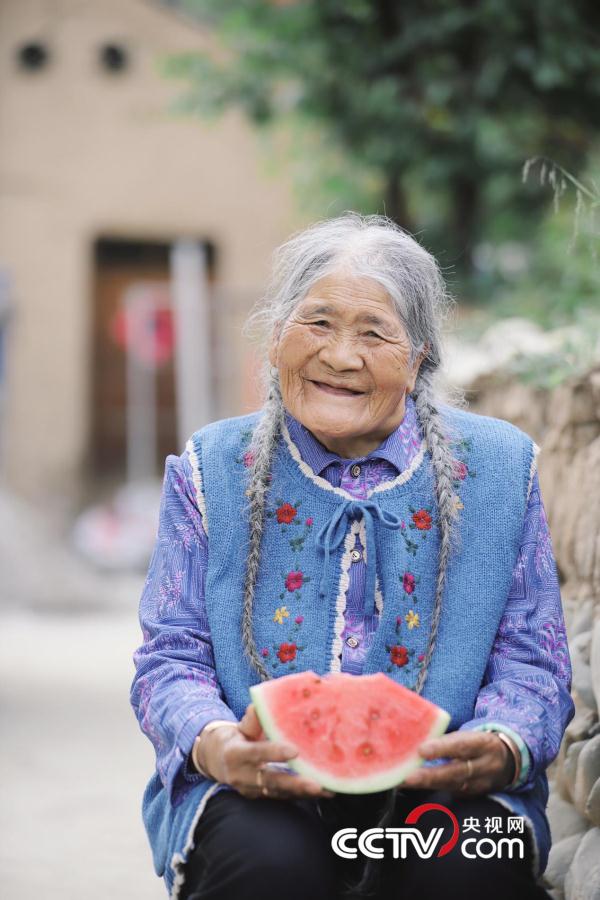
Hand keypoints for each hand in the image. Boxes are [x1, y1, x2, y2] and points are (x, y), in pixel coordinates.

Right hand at [197, 703, 334, 800]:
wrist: (217, 761)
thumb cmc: (235, 738)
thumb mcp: (240, 726)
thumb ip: (253, 718)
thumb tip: (265, 701)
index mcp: (235, 754)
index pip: (256, 753)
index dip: (273, 752)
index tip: (295, 751)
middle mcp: (242, 776)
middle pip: (270, 781)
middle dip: (294, 784)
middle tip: (316, 784)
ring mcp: (251, 790)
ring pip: (279, 793)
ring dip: (303, 793)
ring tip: (327, 789)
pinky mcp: (261, 797)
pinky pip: (283, 797)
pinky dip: (302, 795)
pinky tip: (324, 791)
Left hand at [400, 731, 515, 794]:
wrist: (509, 761)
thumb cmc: (479, 742)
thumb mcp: (471, 735)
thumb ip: (448, 738)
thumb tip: (416, 735)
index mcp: (484, 744)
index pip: (462, 746)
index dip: (442, 748)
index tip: (421, 750)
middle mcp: (484, 767)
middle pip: (456, 772)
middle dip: (430, 776)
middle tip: (406, 776)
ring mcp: (479, 785)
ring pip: (452, 786)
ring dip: (426, 785)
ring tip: (403, 781)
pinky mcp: (472, 795)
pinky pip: (450, 792)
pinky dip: (431, 788)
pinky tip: (412, 785)